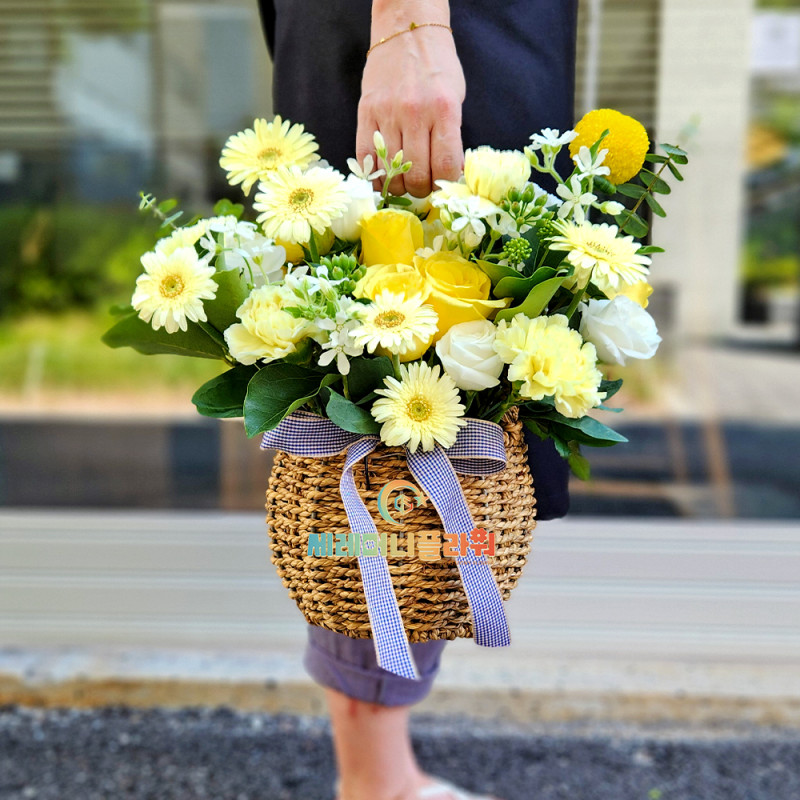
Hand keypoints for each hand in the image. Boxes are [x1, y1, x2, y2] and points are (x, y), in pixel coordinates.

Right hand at [356, 5, 465, 197]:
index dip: (444, 185)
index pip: (445, 168)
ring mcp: (387, 113)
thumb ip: (451, 138)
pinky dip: (375, 175)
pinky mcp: (365, 112)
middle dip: (421, 189)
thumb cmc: (437, 67)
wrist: (407, 31)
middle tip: (421, 184)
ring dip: (398, 185)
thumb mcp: (455, 100)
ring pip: (391, 172)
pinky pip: (365, 158)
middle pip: (416, 175)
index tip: (441, 185)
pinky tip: (383, 175)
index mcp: (444, 110)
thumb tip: (447, 176)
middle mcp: (415, 113)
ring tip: (403, 179)